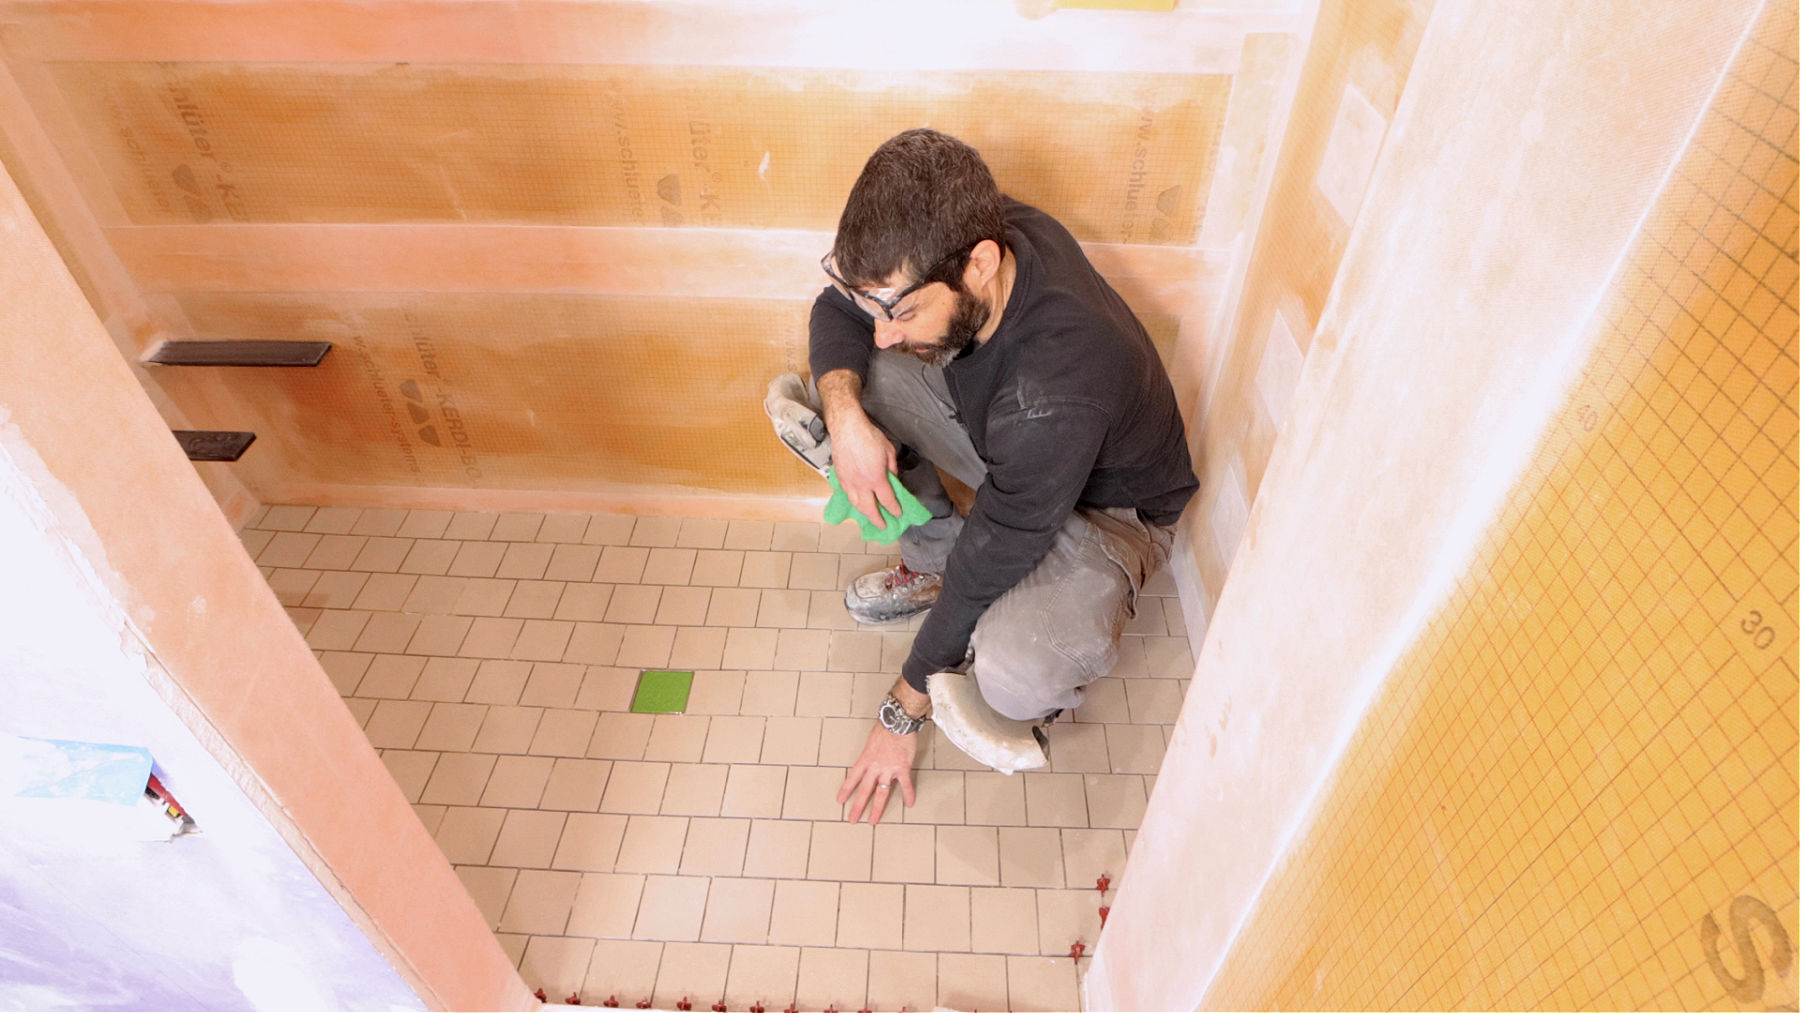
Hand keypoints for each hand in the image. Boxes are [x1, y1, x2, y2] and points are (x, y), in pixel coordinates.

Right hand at [832, 414, 900, 529]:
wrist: (847, 428)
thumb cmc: (869, 436)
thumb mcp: (889, 451)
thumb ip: (892, 468)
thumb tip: (893, 478)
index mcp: (876, 479)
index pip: (887, 500)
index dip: (894, 509)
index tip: (898, 513)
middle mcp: (861, 484)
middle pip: (869, 509)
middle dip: (877, 520)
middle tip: (883, 526)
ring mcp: (849, 482)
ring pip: (856, 504)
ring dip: (864, 513)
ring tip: (870, 516)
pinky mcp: (840, 477)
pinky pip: (847, 495)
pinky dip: (853, 502)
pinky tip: (856, 502)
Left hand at [837, 723, 917, 823]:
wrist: (898, 722)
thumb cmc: (885, 728)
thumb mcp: (871, 742)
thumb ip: (870, 755)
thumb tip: (870, 762)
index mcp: (865, 759)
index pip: (853, 778)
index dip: (846, 790)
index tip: (840, 801)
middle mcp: (875, 767)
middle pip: (864, 790)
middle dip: (858, 806)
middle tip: (852, 819)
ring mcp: (889, 769)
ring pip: (881, 792)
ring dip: (877, 808)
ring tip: (873, 820)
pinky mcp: (902, 768)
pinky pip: (905, 785)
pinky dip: (908, 794)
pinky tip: (909, 804)